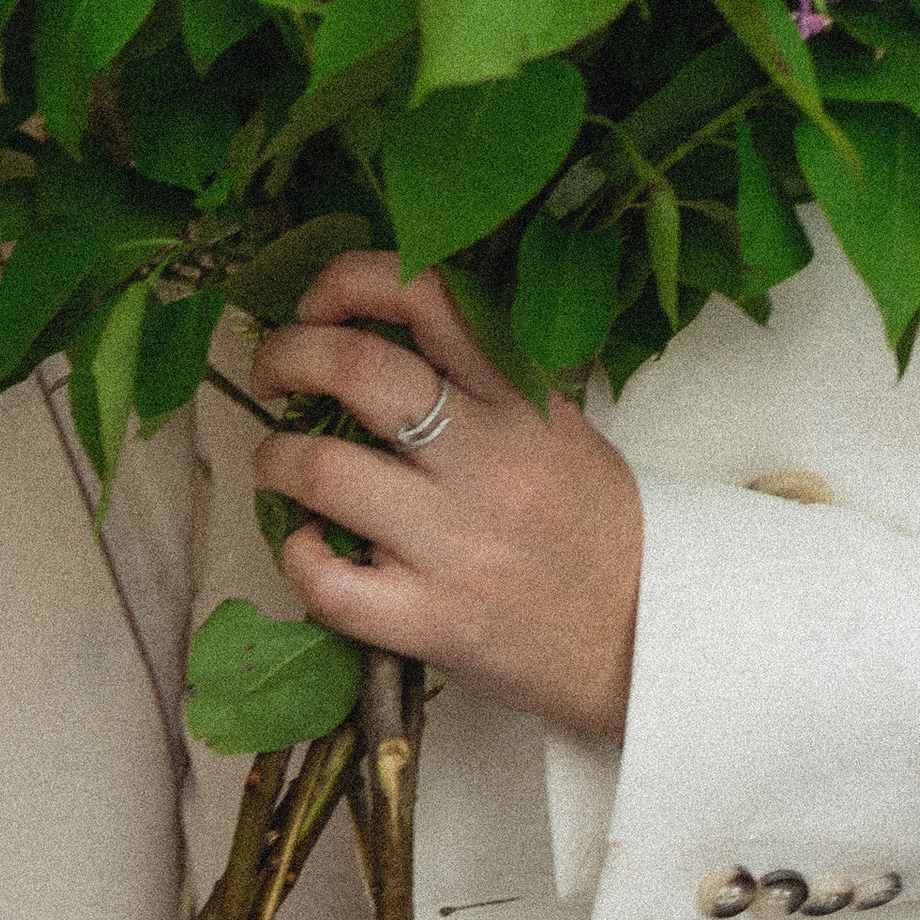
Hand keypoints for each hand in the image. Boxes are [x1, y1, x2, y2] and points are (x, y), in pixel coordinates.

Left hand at [247, 252, 643, 740]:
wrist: (646, 638)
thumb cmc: (588, 523)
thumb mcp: (553, 423)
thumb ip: (479, 375)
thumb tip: (367, 329)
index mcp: (519, 397)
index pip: (427, 295)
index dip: (346, 281)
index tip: (316, 305)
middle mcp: (487, 459)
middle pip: (356, 367)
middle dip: (287, 355)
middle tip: (272, 372)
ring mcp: (455, 542)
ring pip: (323, 470)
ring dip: (276, 457)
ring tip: (280, 463)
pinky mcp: (432, 620)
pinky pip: (327, 582)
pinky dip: (296, 557)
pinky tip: (310, 548)